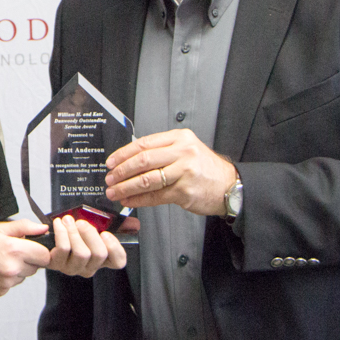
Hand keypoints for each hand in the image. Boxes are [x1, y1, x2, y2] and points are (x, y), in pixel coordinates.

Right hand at [0, 219, 50, 297]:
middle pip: (36, 268)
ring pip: (23, 277)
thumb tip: (41, 228)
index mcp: (14, 250)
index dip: (40, 251)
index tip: (32, 248)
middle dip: (28, 260)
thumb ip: (23, 227)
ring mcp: (6, 283)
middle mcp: (12, 269)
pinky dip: (5, 279)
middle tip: (10, 252)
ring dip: (17, 270)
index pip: (44, 256)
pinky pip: (11, 285)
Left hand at [46, 215, 126, 276]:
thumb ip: (118, 224)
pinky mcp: (56, 264)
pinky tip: (58, 225)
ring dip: (73, 232)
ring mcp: (72, 267)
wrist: (48, 235)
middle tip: (81, 222)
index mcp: (101, 257)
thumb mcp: (96, 224)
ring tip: (67, 221)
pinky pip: (61, 251)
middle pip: (99, 254)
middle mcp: (88, 266)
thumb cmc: (74, 230)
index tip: (106, 233)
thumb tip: (135, 223)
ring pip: (81, 253)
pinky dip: (59, 234)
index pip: (118, 261)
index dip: (114, 248)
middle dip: (90, 234)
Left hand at [104, 128, 236, 215]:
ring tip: (114, 192)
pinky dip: (138, 200)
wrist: (229, 186)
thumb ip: (163, 150)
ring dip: (126, 187)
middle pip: (143, 160)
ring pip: (146, 180)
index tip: (111, 162)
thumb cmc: (205, 169)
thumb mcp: (187, 149)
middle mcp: (182, 152)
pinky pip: (155, 196)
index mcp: (179, 138)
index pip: (144, 143)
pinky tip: (129, 201)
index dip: (123, 154)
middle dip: (121, 171)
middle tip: (109, 178)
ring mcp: (184, 172)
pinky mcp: (184, 191)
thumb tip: (130, 159)